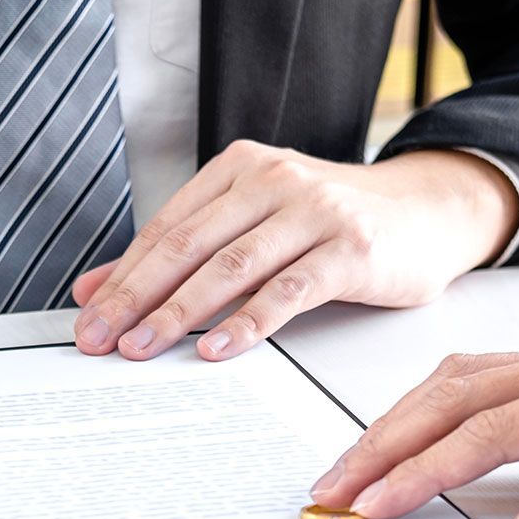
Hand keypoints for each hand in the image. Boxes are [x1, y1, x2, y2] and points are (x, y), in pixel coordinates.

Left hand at [70, 144, 517, 362]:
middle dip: (135, 297)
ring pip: (230, 268)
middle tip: (100, 338)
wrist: (428, 212)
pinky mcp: (350, 250)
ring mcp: (315, 213)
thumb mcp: (254, 223)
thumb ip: (181, 253)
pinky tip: (216, 348)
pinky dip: (247, 323)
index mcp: (241, 169)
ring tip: (142, 348)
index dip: (122, 276)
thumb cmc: (335, 224)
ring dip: (178, 314)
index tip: (89, 317)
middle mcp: (274, 182)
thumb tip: (98, 288)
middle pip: (188, 247)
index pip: (167, 228)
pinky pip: (288, 291)